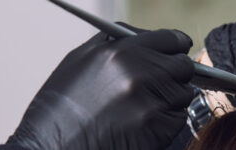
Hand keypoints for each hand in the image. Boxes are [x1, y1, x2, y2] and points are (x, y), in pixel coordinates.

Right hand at [0, 24, 194, 149]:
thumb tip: (147, 38)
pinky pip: (178, 118)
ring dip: (170, 100)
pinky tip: (141, 125)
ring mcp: (149, 102)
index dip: (176, 46)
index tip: (178, 50)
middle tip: (159, 84)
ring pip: (183, 93)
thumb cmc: (61, 109)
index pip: (170, 39)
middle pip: (183, 66)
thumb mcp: (80, 61)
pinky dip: (166, 121)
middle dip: (175, 74)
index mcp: (119, 52)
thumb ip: (116, 43)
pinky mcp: (157, 128)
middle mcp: (138, 74)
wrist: (52, 148)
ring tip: (141, 108)